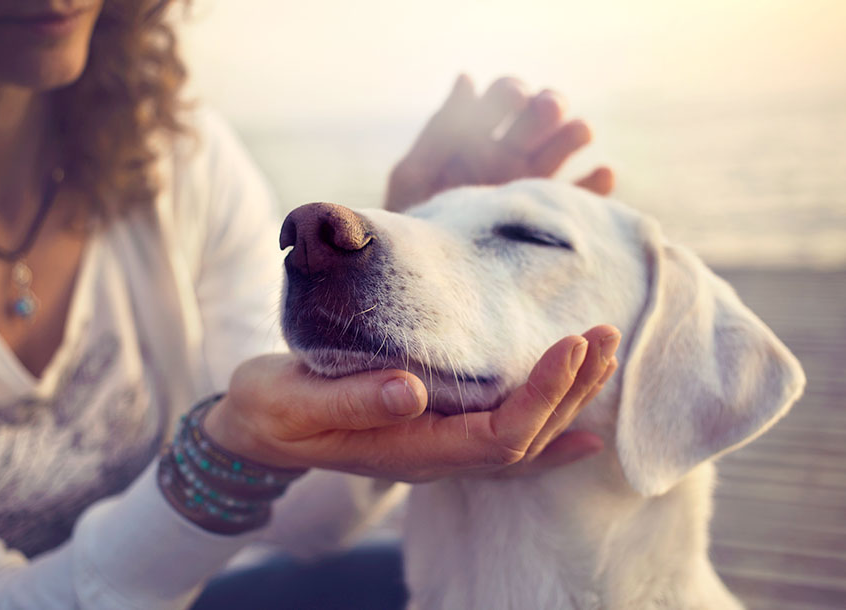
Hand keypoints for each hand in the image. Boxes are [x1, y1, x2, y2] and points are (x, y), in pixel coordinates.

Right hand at [203, 326, 618, 482]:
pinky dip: (549, 431)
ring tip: (603, 355)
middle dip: (571, 388)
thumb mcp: (295, 402)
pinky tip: (583, 429)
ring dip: (568, 398)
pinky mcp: (435, 429)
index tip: (571, 344)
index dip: (542, 395)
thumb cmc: (272, 411)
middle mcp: (436, 455)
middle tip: (604, 334)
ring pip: (522, 437)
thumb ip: (351, 401)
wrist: (258, 429)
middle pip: (526, 437)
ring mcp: (438, 447)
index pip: (498, 435)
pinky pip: (504, 440)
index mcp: (410, 450)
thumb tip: (411, 389)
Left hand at [385, 75, 614, 211]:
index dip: (511, 92)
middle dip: (546, 107)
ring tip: (580, 131)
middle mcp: (509, 156)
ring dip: (574, 134)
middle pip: (538, 118)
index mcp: (476, 138)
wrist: (426, 279)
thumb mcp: (415, 177)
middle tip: (548, 108)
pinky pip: (580, 198)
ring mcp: (531, 186)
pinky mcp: (549, 218)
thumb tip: (467, 78)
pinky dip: (596, 185)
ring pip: (562, 149)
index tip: (515, 96)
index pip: (503, 99)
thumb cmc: (412, 225)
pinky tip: (602, 174)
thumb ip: (440, 131)